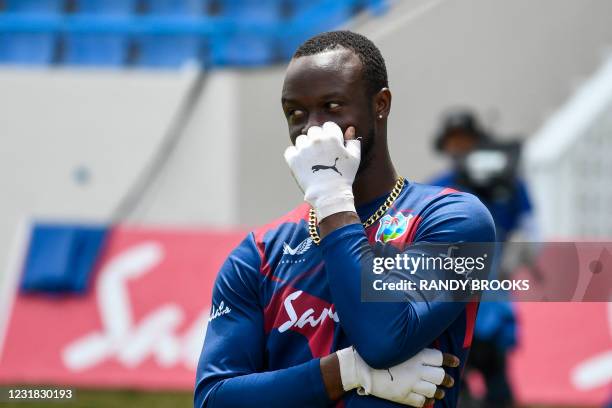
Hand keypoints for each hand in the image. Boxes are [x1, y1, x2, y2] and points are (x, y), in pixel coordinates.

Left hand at [284, 122, 359, 220]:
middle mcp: (316, 140)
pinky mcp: (293, 159)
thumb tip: (350, 129)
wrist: (330, 194)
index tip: (331, 145)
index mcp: (331, 137)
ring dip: (305, 146)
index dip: (331, 135)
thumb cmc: (345, 176)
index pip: (328, 126)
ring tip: (312, 159)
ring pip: (301, 139)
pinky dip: (294, 155)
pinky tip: (302, 163)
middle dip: (317, 139)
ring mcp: (303, 149)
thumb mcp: (354, 158)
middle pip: (314, 131)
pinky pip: (290, 150)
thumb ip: (352, 141)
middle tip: (321, 153)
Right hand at [337, 347, 457, 406]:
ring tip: (439, 392)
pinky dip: (426, 402)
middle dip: (446, 379)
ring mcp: (410, 384)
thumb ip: (414, 350)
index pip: (439, 358)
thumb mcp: (399, 347)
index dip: (449, 360)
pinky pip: (421, 402)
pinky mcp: (403, 396)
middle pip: (440, 376)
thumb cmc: (380, 353)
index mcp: (415, 355)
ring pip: (433, 390)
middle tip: (448, 381)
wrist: (361, 367)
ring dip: (438, 392)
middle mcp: (416, 369)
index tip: (454, 362)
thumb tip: (430, 354)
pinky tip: (427, 400)